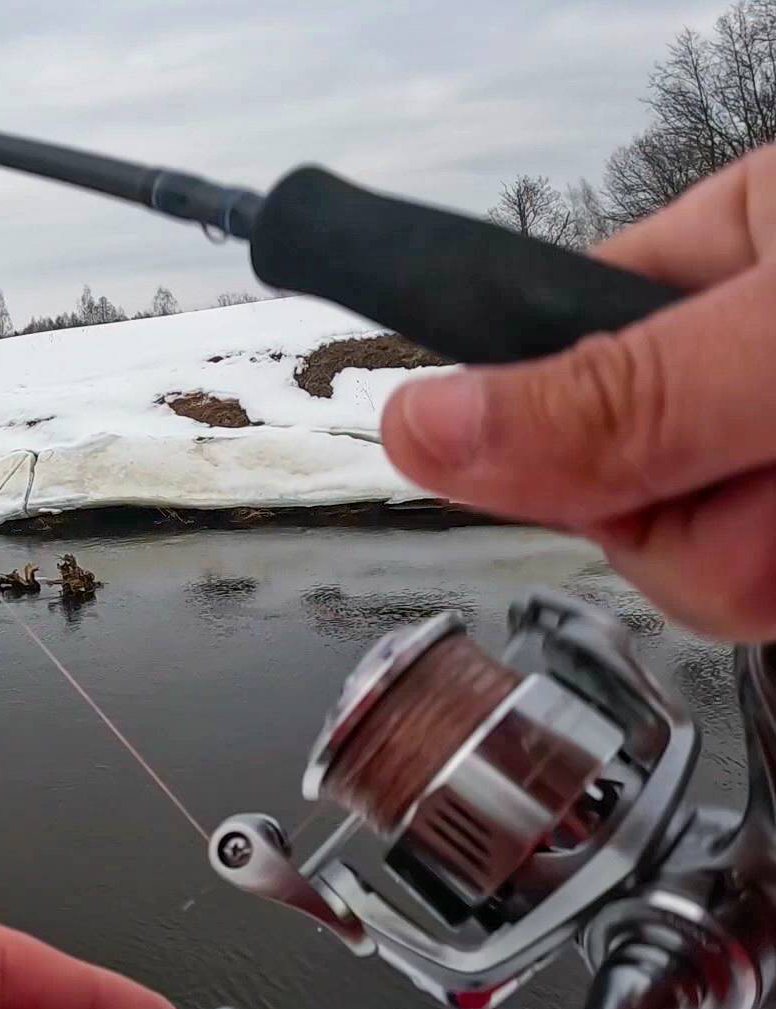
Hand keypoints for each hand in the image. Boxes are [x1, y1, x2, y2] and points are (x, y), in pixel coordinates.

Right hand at [383, 144, 775, 639]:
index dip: (555, 435)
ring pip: (691, 572)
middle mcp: (736, 361)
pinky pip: (745, 599)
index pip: (546, 356)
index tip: (609, 477)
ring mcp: (765, 455)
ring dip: (766, 563)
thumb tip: (421, 430)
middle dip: (699, 522)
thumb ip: (621, 391)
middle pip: (614, 498)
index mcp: (718, 256)